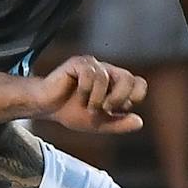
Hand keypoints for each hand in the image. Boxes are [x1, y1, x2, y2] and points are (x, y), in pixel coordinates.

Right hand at [30, 55, 146, 134]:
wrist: (46, 108)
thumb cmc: (71, 112)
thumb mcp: (99, 124)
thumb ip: (119, 124)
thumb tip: (140, 122)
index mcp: (115, 83)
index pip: (138, 82)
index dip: (134, 96)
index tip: (118, 109)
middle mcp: (107, 71)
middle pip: (128, 78)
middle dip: (118, 98)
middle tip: (104, 109)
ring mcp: (92, 65)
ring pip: (106, 78)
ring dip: (97, 98)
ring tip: (87, 107)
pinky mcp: (77, 63)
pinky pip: (89, 74)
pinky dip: (85, 90)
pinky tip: (78, 96)